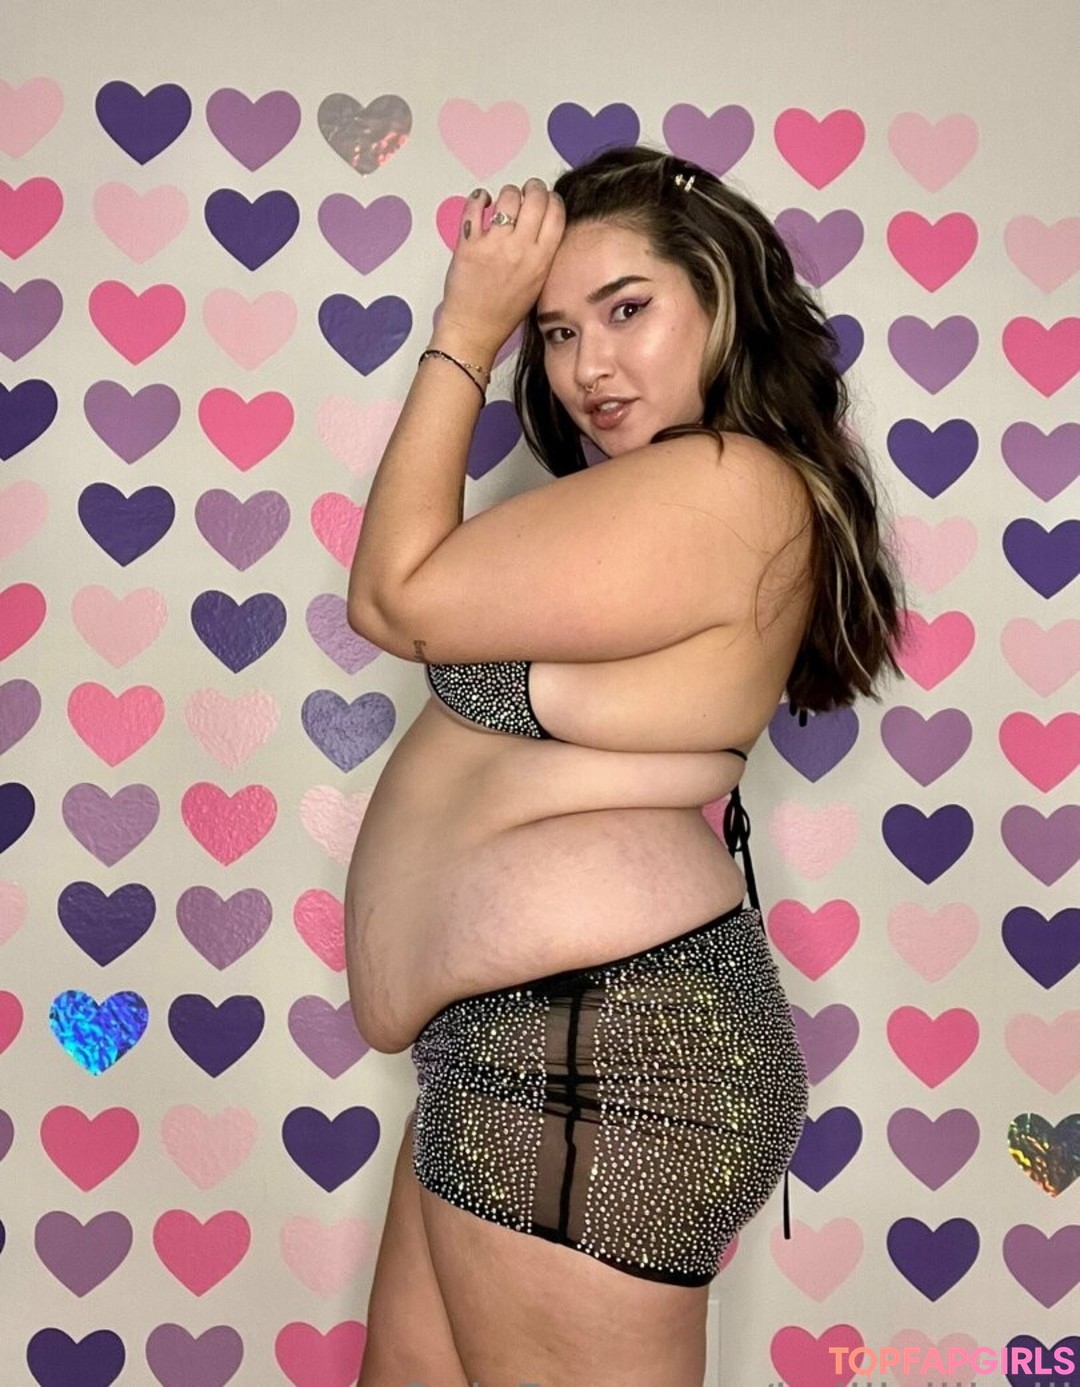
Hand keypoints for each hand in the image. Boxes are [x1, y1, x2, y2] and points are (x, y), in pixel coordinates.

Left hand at [435, 179, 565, 360]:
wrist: (474, 329)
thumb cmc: (505, 311)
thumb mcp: (537, 284)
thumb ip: (542, 253)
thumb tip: (543, 221)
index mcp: (541, 260)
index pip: (556, 213)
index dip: (552, 199)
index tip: (547, 199)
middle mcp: (520, 248)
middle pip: (535, 197)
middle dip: (533, 189)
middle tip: (527, 192)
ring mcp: (493, 244)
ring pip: (508, 196)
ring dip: (507, 194)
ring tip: (503, 204)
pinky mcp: (469, 243)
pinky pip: (474, 206)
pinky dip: (479, 198)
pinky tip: (482, 202)